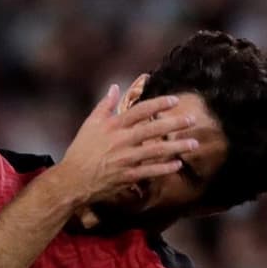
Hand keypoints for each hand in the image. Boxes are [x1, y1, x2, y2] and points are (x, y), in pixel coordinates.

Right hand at [54, 85, 199, 210]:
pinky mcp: (127, 176)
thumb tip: (114, 87)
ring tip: (194, 144)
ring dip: (177, 147)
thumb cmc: (80, 151)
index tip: (175, 100)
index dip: (159, 104)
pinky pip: (150, 171)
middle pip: (153, 129)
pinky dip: (165, 168)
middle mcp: (122, 141)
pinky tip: (177, 164)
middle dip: (175, 124)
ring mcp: (126, 159)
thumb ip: (104, 105)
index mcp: (113, 126)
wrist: (72, 180)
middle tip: (192, 119)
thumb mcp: (89, 124)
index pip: (140, 110)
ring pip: (156, 151)